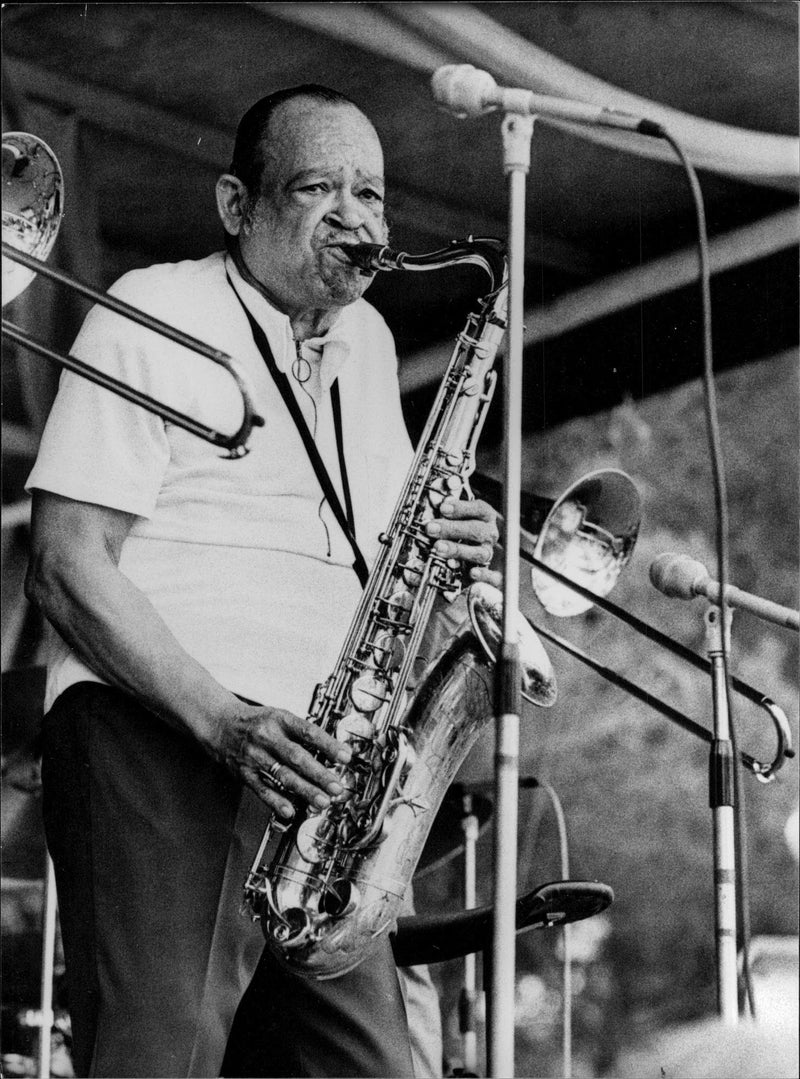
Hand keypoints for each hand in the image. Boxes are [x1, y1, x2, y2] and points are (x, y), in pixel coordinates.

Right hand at [209, 703, 351, 818]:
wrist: (219, 724)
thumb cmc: (256, 722)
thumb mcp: (279, 717)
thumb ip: (302, 733)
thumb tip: (331, 750)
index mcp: (280, 719)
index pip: (308, 732)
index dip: (328, 745)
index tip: (346, 756)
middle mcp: (267, 737)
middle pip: (297, 757)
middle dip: (319, 774)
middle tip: (336, 787)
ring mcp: (255, 755)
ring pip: (282, 775)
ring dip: (304, 790)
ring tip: (322, 801)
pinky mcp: (244, 772)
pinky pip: (262, 789)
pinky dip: (276, 801)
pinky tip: (290, 810)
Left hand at [426, 497, 501, 588]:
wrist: (479, 558)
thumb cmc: (463, 532)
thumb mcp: (457, 519)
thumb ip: (449, 514)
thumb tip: (440, 507)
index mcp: (486, 517)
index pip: (479, 509)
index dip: (462, 508)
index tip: (443, 508)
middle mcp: (489, 535)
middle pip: (477, 530)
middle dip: (452, 529)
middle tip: (431, 528)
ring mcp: (490, 553)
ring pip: (479, 552)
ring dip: (458, 550)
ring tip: (438, 548)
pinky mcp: (492, 573)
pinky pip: (494, 576)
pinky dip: (484, 575)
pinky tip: (472, 573)